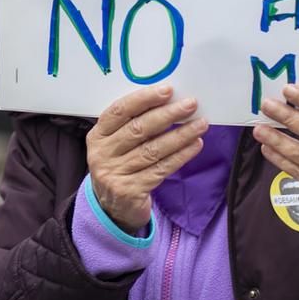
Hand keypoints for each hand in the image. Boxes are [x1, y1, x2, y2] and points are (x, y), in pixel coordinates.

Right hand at [87, 85, 207, 233]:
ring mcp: (115, 174)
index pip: (119, 111)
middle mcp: (102, 154)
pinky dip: (181, 156)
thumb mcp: (116, 145)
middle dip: (168, 114)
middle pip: (138, 129)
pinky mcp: (131, 191)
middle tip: (190, 104)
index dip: (143, 99)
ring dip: (180, 135)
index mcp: (98, 136)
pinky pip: (161, 169)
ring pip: (153, 150)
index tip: (167, 90)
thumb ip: (133, 125)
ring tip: (201, 124)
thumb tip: (170, 102)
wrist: (111, 209)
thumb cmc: (121, 166)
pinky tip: (195, 145)